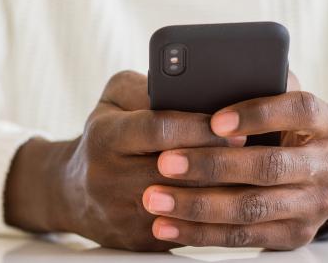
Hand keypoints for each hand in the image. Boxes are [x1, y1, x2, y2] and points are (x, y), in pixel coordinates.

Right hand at [4, 71, 242, 251]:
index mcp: (104, 136)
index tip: (231, 123)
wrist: (73, 191)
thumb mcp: (116, 99)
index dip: (197, 127)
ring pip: (185, 205)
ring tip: (252, 173)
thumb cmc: (106, 133)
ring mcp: (122, 214)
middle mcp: (108, 178)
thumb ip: (148, 86)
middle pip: (176, 171)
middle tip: (253, 148)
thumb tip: (194, 86)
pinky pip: (183, 229)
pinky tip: (234, 199)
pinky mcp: (137, 241)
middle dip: (218, 159)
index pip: (158, 129)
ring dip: (222, 190)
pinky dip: (212, 216)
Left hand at [142, 83, 327, 249]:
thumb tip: (206, 79)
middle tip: (165, 162)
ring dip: (198, 204)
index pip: (301, 110)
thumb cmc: (279, 126)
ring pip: (252, 207)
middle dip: (213, 165)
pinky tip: (167, 225)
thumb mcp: (279, 102)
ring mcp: (317, 205)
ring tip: (156, 198)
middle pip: (270, 165)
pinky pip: (243, 237)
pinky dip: (200, 232)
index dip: (259, 113)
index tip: (216, 120)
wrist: (310, 175)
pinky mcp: (296, 235)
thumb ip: (258, 86)